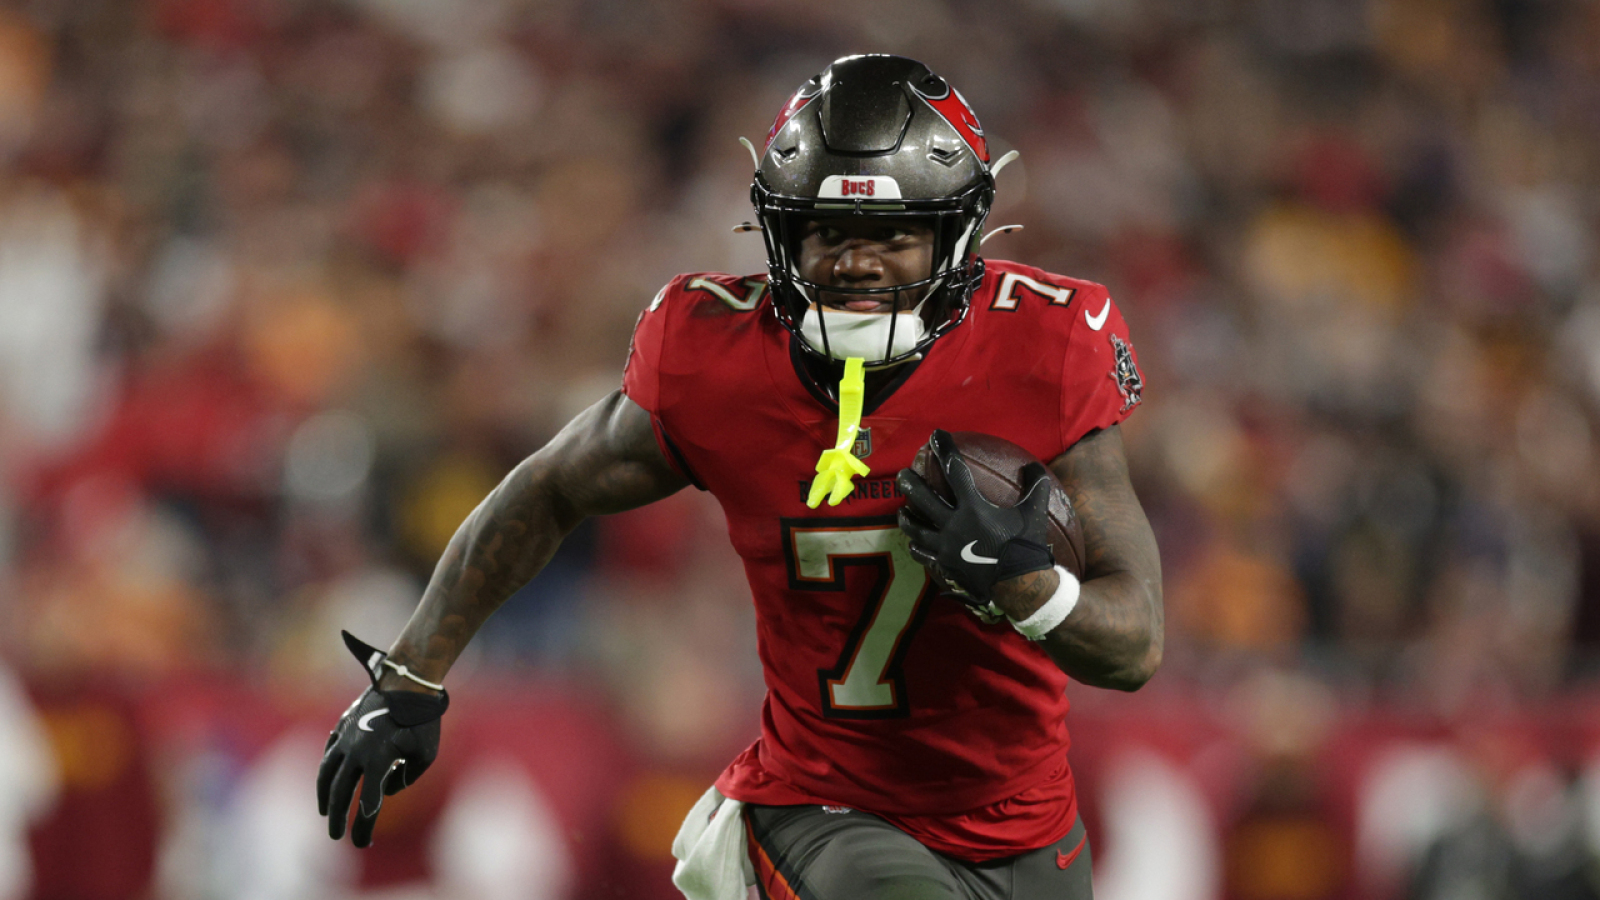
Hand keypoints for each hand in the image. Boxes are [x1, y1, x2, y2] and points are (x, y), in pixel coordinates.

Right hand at [317, 632, 447, 846]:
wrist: (409, 679)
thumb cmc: (423, 719)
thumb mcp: (425, 754)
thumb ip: (406, 778)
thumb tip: (387, 788)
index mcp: (378, 760)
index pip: (367, 803)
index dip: (364, 827)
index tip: (362, 844)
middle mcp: (356, 751)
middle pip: (340, 793)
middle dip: (338, 818)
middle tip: (338, 837)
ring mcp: (346, 736)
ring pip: (326, 772)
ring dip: (324, 796)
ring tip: (325, 812)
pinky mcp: (343, 725)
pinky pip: (329, 752)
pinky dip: (326, 769)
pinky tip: (327, 780)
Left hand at [896, 430, 1054, 602]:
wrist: (1020, 586)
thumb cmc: (1026, 546)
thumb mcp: (1034, 512)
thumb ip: (1035, 486)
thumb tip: (1034, 466)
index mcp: (973, 508)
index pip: (955, 471)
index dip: (945, 450)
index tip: (936, 435)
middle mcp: (954, 525)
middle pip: (923, 499)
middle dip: (910, 483)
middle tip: (902, 474)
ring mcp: (946, 546)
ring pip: (916, 529)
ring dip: (907, 517)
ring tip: (902, 510)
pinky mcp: (945, 565)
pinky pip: (923, 554)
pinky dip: (916, 547)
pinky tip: (913, 543)